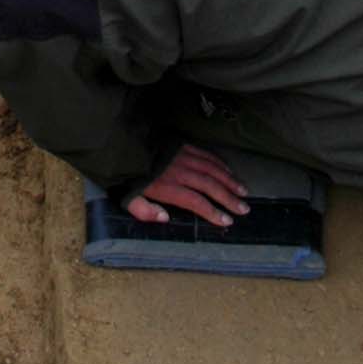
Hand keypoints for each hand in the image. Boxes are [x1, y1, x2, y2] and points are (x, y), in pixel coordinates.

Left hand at [123, 143, 250, 226]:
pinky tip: (228, 170)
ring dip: (228, 180)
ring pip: (211, 168)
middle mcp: (179, 170)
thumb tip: (165, 219)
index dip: (212, 212)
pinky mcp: (181, 145)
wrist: (118, 142)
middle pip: (209, 185)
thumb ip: (144, 210)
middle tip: (244, 209)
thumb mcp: (126, 196)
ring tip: (243, 191)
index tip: (227, 221)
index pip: (195, 201)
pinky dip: (218, 163)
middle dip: (228, 198)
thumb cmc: (124, 174)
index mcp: (167, 186)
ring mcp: (182, 156)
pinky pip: (204, 154)